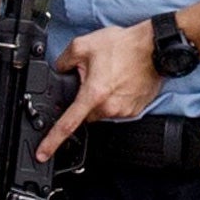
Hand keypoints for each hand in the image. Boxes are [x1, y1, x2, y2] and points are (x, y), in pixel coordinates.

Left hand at [39, 21, 162, 160]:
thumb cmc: (126, 46)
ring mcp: (124, 111)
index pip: (67, 124)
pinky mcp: (135, 110)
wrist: (156, 48)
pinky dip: (116, 98)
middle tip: (93, 79)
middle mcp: (108, 107)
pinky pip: (118, 109)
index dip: (52, 141)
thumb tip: (59, 68)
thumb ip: (64, 61)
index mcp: (93, 94)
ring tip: (110, 76)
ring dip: (101, 98)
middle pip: (86, 114)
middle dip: (85, 100)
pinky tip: (121, 81)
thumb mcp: (84, 45)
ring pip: (102, 111)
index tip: (43, 154)